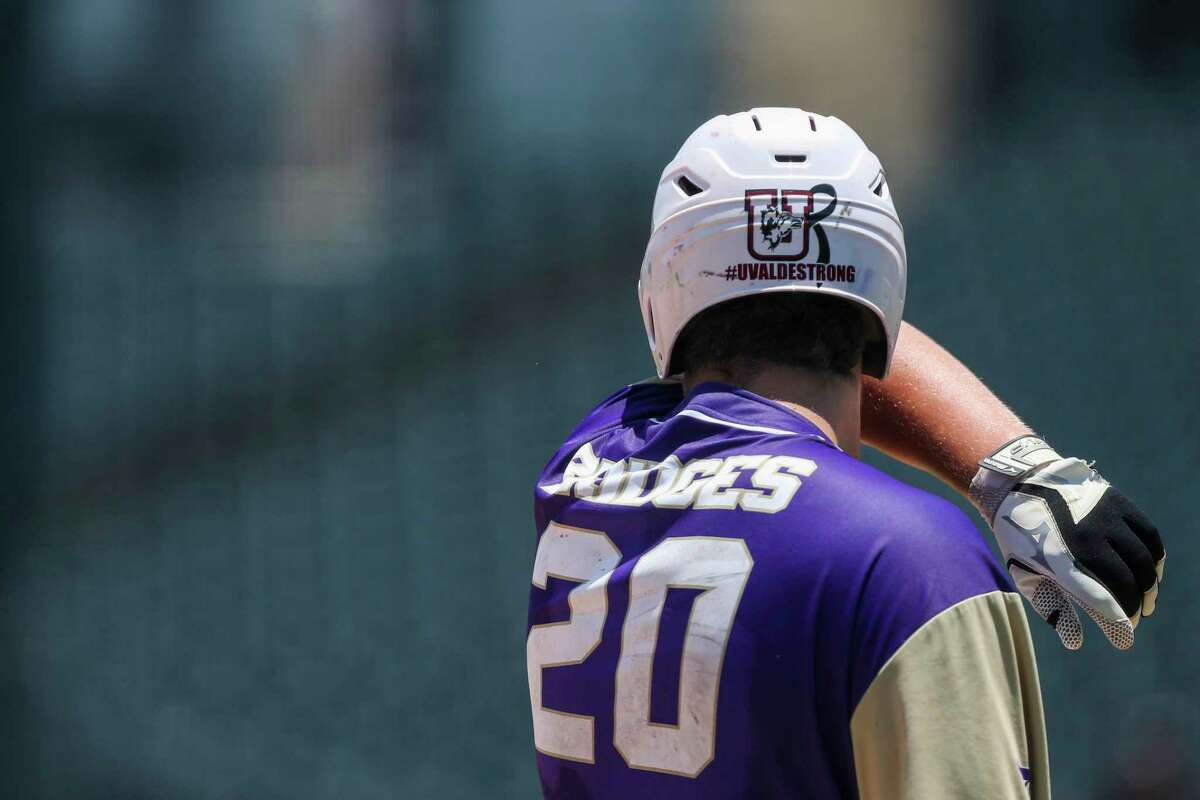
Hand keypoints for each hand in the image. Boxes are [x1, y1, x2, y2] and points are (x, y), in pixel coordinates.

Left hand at [970, 437, 1164, 649]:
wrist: (1020, 483)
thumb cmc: (1021, 537)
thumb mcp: (1024, 573)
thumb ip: (1051, 607)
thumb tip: (1075, 642)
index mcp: (1059, 559)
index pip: (1101, 600)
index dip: (1119, 625)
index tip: (1125, 640)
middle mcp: (1087, 537)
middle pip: (1127, 582)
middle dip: (1134, 607)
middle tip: (1134, 619)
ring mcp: (1105, 517)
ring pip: (1143, 560)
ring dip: (1149, 586)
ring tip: (1146, 601)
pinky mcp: (1118, 502)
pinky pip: (1149, 535)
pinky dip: (1155, 558)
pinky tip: (1151, 572)